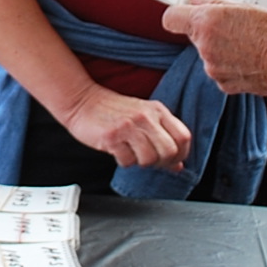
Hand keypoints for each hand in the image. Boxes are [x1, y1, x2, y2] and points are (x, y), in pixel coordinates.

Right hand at [54, 82, 191, 169]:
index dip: (181, 154)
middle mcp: (145, 117)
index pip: (184, 137)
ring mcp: (129, 126)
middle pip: (170, 151)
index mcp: (157, 110)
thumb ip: (163, 138)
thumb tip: (178, 165)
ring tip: (132, 153)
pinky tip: (118, 151)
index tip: (173, 160)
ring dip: (141, 162)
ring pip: (149, 159)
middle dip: (162, 163)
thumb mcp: (144, 118)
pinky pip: (128, 161)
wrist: (82, 101)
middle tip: (151, 160)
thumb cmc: (114, 111)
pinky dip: (124, 161)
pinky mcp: (112, 137)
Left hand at [162, 0, 266, 97]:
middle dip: (208, 31)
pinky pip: (220, 71)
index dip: (179, 14)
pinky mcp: (224, 85)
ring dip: (221, 49)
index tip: (190, 12)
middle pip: (194, 36)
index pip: (170, 18)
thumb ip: (215, 2)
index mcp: (207, 22)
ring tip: (249, 44)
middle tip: (235, 26)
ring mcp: (213, 68)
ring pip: (208, 54)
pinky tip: (251, 60)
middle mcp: (205, 46)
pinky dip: (231, 66)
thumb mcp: (247, 6)